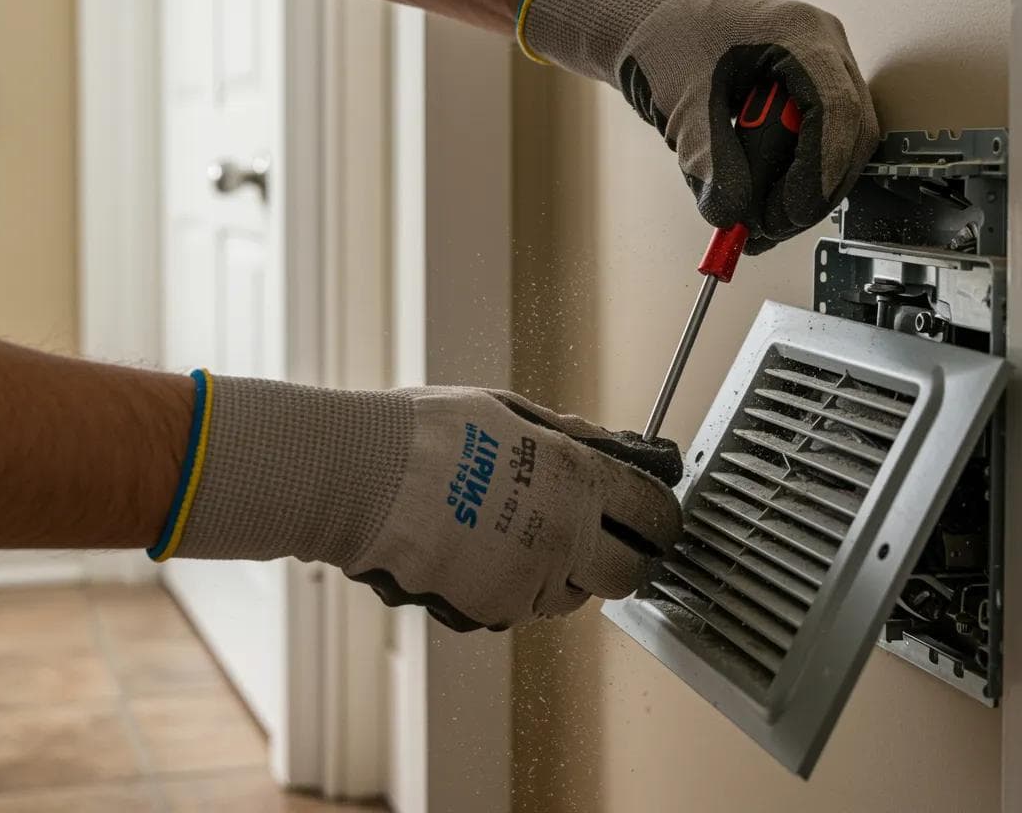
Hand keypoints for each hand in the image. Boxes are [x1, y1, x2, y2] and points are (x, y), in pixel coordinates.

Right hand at [155, 376, 683, 630]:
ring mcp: (526, 580)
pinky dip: (518, 586)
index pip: (654, 513)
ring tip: (528, 536)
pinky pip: (523, 605)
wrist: (360, 477)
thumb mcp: (506, 411)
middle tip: (609, 541)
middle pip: (630, 574)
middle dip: (628, 560)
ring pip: (573, 595)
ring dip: (567, 573)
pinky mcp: (489, 609)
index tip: (656, 516)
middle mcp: (563, 537)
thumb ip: (565, 434)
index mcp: (575, 479)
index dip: (661, 516)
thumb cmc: (427, 432)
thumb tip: (607, 443)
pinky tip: (487, 551)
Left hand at [520, 0, 878, 252]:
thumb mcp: (682, 104)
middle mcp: (822, 47)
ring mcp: (819, 70)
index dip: (820, 169)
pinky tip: (760, 204)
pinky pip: (818, 143)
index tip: (791, 212)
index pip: (835, 107)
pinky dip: (793, 179)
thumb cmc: (665, 38)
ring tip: (757, 223)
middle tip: (769, 228)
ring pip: (840, 144)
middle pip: (849, 132)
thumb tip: (732, 213)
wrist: (650, 23)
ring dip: (805, 190)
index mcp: (799, 32)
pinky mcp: (805, 95)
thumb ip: (707, 160)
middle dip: (814, 190)